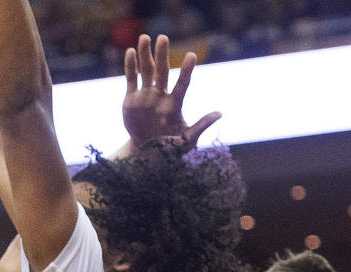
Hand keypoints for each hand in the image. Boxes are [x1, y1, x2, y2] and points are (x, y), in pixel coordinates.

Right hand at [122, 33, 219, 150]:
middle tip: (163, 37)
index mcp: (174, 104)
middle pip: (162, 71)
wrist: (146, 155)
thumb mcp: (187, 141)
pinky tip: (130, 52)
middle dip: (161, 55)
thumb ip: (201, 126)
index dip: (186, 71)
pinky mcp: (132, 100)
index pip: (182, 84)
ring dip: (145, 54)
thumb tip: (220, 114)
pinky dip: (130, 67)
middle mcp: (161, 96)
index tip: (192, 55)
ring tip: (144, 37)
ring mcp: (146, 96)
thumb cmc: (170, 150)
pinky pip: (131, 80)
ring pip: (146, 71)